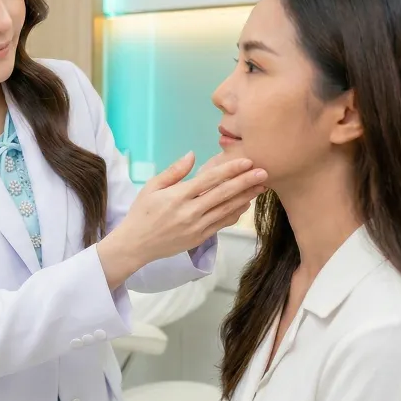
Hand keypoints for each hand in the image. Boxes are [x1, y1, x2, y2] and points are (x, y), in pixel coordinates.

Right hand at [98, 153, 265, 286]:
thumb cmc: (142, 213)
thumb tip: (192, 155)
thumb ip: (174, 171)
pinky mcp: (199, 238)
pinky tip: (246, 204)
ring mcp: (196, 227)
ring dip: (246, 197)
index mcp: (177, 196)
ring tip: (261, 186)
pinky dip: (235, 213)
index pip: (209, 180)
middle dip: (245, 182)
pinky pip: (222, 224)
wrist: (136, 245)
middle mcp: (190, 212)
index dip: (230, 170)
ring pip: (226, 210)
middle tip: (264, 172)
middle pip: (223, 194)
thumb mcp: (151, 187)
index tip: (246, 161)